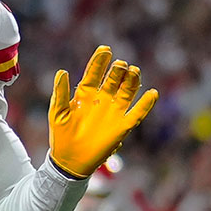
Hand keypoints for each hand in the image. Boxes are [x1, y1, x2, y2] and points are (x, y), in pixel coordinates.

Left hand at [47, 47, 158, 177]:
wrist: (69, 161)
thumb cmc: (61, 136)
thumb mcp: (57, 113)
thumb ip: (59, 93)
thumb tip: (62, 71)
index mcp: (85, 94)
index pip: (94, 73)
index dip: (100, 61)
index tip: (105, 49)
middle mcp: (102, 100)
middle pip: (113, 80)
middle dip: (118, 70)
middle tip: (120, 64)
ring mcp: (113, 112)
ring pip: (126, 92)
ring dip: (132, 81)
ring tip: (134, 71)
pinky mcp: (122, 126)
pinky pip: (137, 113)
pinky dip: (146, 104)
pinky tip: (153, 93)